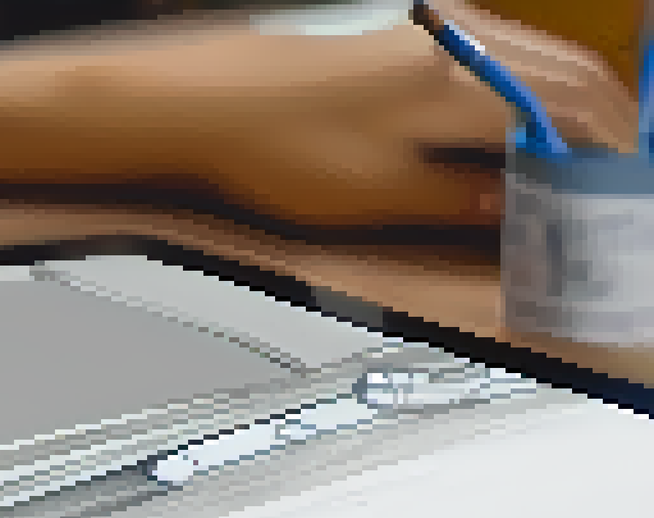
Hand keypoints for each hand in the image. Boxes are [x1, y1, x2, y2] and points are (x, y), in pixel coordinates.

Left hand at [190, 4, 636, 226]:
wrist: (194, 103)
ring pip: (527, 55)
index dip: (609, 149)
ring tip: (562, 153)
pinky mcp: (393, 32)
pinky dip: (513, 85)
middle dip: (598, 121)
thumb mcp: (378, 195)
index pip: (576, 104)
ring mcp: (423, 28)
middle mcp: (452, 39)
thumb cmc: (272, 146)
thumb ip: (458, 195)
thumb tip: (515, 201)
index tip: (616, 187)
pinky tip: (500, 120)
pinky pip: (484, 51)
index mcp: (461, 80)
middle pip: (563, 70)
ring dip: (558, 100)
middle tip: (607, 171)